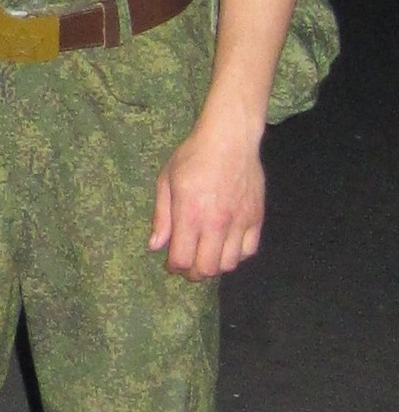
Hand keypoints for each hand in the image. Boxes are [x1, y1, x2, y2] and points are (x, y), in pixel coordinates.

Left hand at [149, 115, 264, 280]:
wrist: (230, 138)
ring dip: (215, 265)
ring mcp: (239, 221)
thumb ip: (161, 217)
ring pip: (229, 264)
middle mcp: (216, 223)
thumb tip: (156, 247)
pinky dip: (237, 255)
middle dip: (193, 273)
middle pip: (206, 269)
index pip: (182, 259)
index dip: (174, 267)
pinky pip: (249, 251)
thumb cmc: (193, 156)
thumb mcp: (166, 181)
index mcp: (190, 214)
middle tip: (188, 265)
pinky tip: (227, 245)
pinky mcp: (256, 217)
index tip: (171, 263)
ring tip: (207, 254)